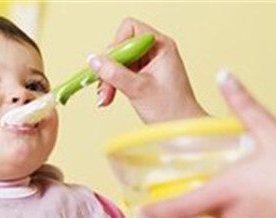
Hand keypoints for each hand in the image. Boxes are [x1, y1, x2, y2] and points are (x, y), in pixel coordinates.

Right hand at [88, 17, 206, 122]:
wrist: (181, 130)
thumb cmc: (171, 110)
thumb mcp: (138, 89)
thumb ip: (114, 73)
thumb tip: (94, 60)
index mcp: (161, 47)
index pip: (130, 30)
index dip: (117, 46)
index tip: (111, 66)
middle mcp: (155, 52)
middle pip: (121, 47)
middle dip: (109, 68)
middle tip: (105, 88)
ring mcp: (149, 65)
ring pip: (118, 62)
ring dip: (108, 80)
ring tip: (105, 97)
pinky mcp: (143, 77)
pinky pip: (121, 74)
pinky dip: (113, 85)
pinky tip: (108, 98)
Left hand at [140, 70, 275, 217]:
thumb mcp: (275, 132)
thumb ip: (243, 105)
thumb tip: (224, 77)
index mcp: (230, 191)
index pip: (182, 207)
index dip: (158, 210)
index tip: (141, 210)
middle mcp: (238, 216)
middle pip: (211, 207)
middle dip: (215, 192)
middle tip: (237, 174)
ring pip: (235, 216)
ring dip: (239, 201)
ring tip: (267, 183)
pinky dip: (259, 213)